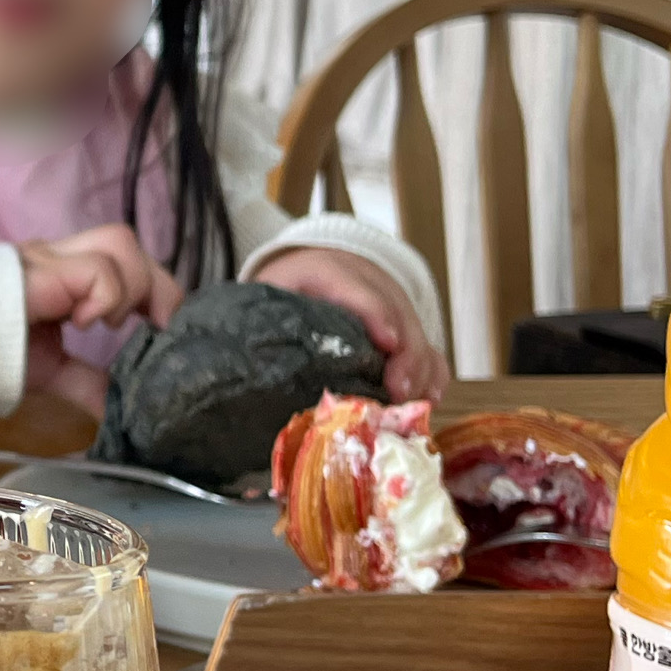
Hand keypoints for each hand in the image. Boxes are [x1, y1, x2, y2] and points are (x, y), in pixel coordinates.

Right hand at [18, 226, 181, 417]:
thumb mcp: (47, 371)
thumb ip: (85, 383)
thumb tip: (122, 411)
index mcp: (59, 275)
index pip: (120, 259)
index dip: (154, 287)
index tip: (164, 327)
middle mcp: (55, 256)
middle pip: (125, 241)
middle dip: (156, 283)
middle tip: (159, 325)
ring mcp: (46, 257)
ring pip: (117, 242)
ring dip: (130, 286)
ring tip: (108, 323)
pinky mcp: (40, 269)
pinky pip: (96, 270)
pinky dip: (105, 297)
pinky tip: (84, 323)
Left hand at [249, 245, 449, 403]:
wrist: (313, 269)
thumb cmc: (285, 294)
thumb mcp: (266, 296)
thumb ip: (260, 319)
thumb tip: (238, 351)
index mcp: (322, 270)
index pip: (350, 283)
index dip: (374, 311)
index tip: (386, 341)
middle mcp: (367, 281)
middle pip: (397, 312)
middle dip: (404, 353)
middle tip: (398, 390)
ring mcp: (392, 304)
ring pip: (418, 332)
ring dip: (420, 369)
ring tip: (411, 402)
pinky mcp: (406, 328)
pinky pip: (429, 350)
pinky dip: (432, 374)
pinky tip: (427, 399)